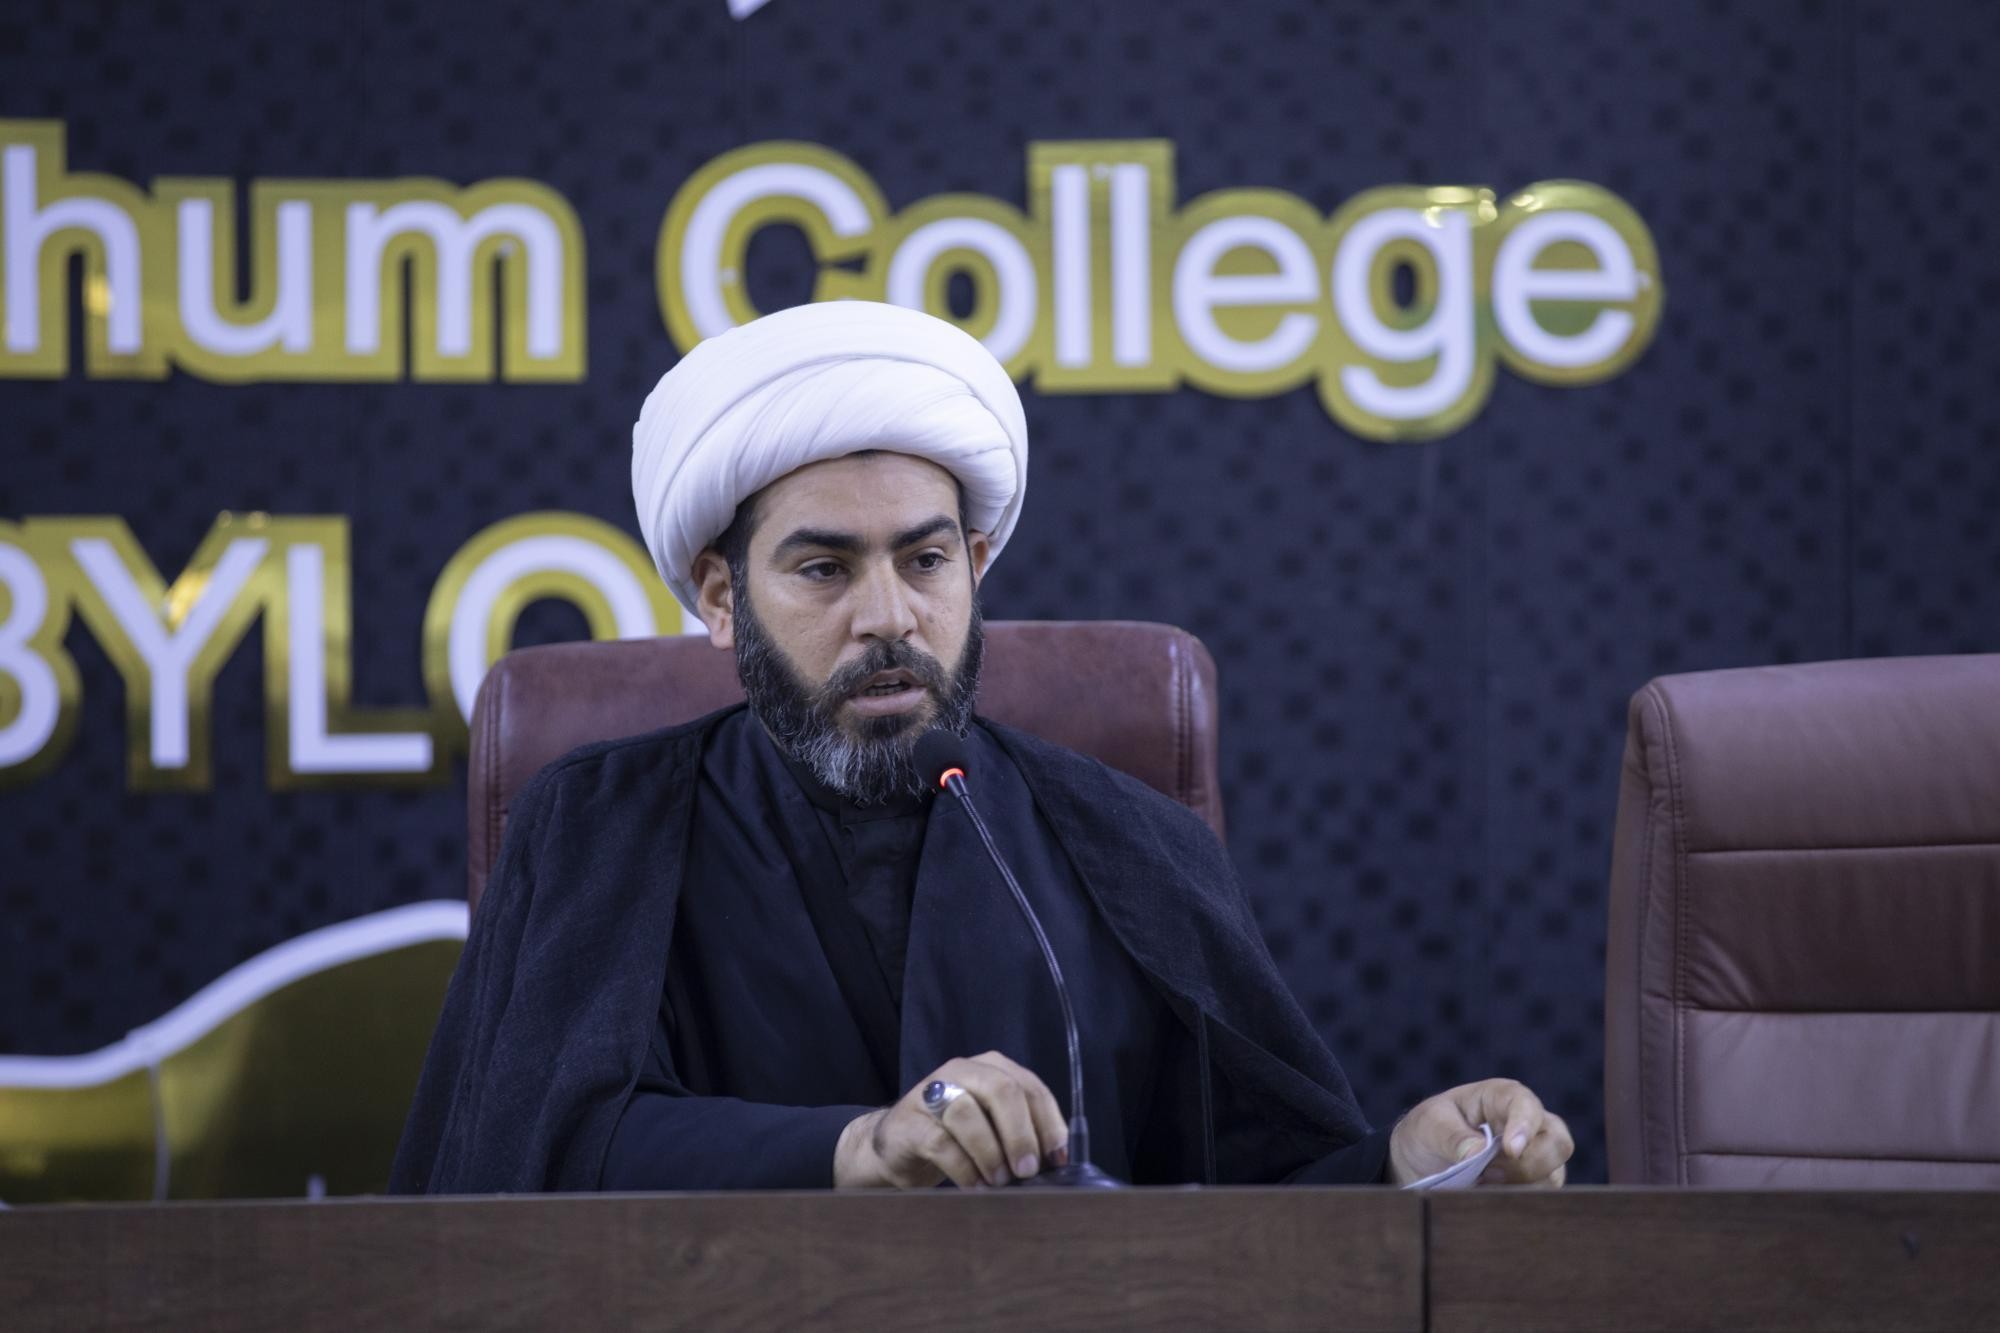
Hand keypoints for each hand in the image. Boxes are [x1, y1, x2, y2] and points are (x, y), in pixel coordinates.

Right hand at [833, 1051, 1068, 1188]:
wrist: (897, 1145)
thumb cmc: (957, 1137)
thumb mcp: (993, 1128)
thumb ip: (1022, 1134)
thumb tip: (1057, 1162)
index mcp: (991, 1068)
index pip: (1030, 1086)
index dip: (1048, 1123)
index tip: (1057, 1158)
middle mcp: (962, 1071)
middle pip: (1001, 1090)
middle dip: (1021, 1133)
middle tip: (1028, 1170)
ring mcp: (931, 1093)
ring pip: (968, 1112)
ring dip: (991, 1152)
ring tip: (1001, 1182)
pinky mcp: (909, 1122)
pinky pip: (940, 1142)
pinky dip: (964, 1168)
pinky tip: (975, 1186)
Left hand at [1386, 1078, 1571, 1187]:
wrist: (1422, 1159)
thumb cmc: (1429, 1130)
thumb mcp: (1429, 1125)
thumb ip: (1451, 1136)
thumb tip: (1478, 1153)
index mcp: (1502, 1098)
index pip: (1527, 1105)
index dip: (1525, 1126)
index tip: (1511, 1150)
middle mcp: (1529, 1124)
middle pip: (1558, 1142)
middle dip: (1530, 1164)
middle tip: (1489, 1173)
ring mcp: (1536, 1155)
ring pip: (1554, 1175)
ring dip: (1520, 1187)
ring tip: (1482, 1184)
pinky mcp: (1533, 1184)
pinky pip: (1542, 1198)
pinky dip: (1518, 1203)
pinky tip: (1489, 1197)